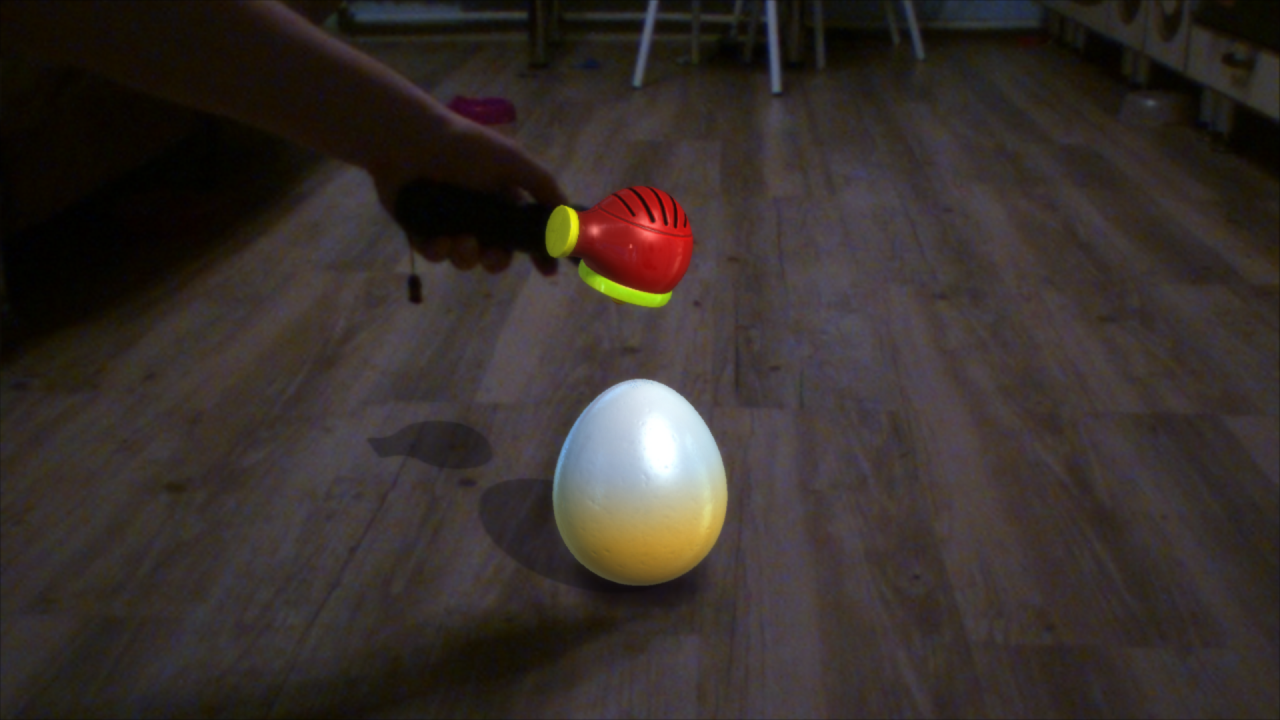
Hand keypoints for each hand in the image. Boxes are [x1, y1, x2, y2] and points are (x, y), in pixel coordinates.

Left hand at [370, 112, 567, 276]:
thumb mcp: (515, 161)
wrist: (411, 141)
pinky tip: (439, 240)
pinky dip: (438, 251)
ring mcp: (449, 223)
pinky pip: (434, 254)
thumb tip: (570, 217)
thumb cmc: (466, 147)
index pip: (526, 233)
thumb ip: (544, 188)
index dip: (538, 253)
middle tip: (490, 254)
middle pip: (496, 253)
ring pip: (465, 258)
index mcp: (503, 199)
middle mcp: (479, 214)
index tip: (546, 271)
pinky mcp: (420, 229)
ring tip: (459, 241)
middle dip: (496, 260)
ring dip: (466, 256)